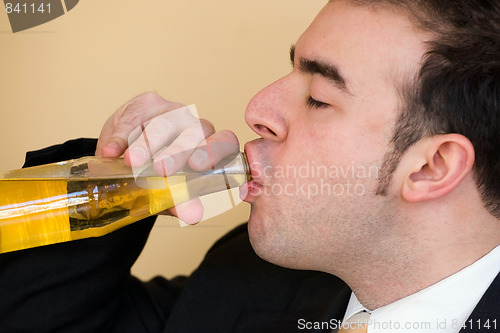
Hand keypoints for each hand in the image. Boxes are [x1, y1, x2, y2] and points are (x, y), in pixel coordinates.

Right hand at [96, 92, 238, 223]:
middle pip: (195, 131)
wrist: (127, 159)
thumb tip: (192, 216)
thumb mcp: (168, 193)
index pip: (224, 143)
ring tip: (132, 162)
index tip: (197, 166)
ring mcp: (171, 112)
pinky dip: (121, 136)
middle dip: (179, 150)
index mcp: (209, 148)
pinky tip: (112, 152)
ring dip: (147, 143)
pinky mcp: (146, 104)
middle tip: (162, 169)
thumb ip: (180, 203)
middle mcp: (195, 127)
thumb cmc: (156, 176)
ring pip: (165, 123)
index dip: (215, 151)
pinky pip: (134, 117)